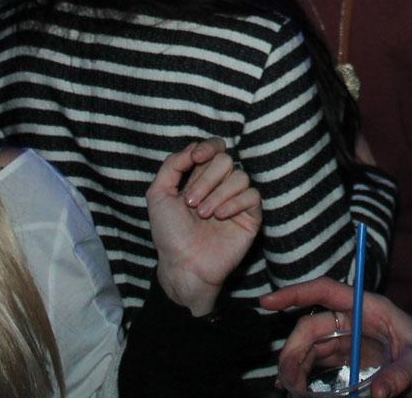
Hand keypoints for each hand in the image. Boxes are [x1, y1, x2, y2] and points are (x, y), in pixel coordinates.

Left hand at [148, 138, 261, 316]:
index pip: (214, 148)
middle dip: (206, 178)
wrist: (183, 264)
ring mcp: (237, 200)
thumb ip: (172, 165)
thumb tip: (193, 147)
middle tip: (191, 203)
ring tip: (203, 214)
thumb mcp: (158, 195)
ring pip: (240, 176)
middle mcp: (220, 186)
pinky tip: (220, 217)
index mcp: (200, 177)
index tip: (196, 159)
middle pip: (225, 160)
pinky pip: (252, 196)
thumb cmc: (169, 233)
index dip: (208, 147)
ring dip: (218, 193)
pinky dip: (234, 202)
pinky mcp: (251, 216)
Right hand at [263, 278, 411, 397]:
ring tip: (290, 390)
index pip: (326, 292)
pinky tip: (294, 390)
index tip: (267, 303)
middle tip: (286, 380)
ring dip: (296, 367)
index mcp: (369, 309)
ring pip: (311, 348)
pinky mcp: (350, 363)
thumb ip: (401, 376)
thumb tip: (377, 393)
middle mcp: (355, 321)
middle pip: (312, 327)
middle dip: (293, 350)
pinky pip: (319, 365)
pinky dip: (304, 376)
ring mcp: (351, 342)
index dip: (295, 293)